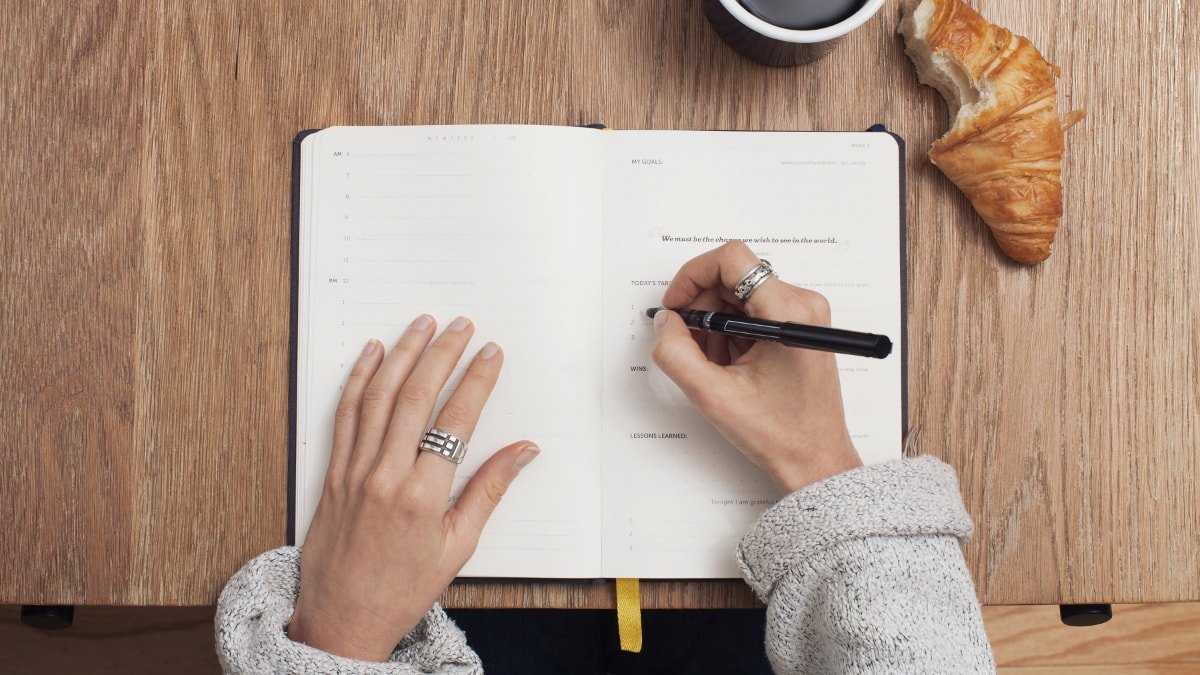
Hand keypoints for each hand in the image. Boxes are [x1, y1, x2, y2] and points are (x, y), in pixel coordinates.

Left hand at [288, 315, 539, 660]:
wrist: (343, 619)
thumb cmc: (403, 588)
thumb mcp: (458, 546)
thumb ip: (489, 490)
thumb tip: (524, 451)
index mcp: (423, 497)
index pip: (456, 421)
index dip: (476, 381)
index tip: (490, 354)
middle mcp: (386, 476)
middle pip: (416, 397)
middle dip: (441, 354)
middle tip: (460, 326)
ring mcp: (354, 471)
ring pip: (378, 397)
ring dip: (401, 354)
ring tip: (421, 325)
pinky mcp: (332, 473)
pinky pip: (345, 415)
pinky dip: (358, 379)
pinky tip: (372, 354)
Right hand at [652, 241, 861, 492]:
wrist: (815, 460)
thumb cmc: (780, 434)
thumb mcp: (713, 396)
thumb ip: (677, 353)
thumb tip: (666, 321)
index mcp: (788, 313)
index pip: (732, 259)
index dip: (693, 275)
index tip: (676, 305)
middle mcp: (802, 304)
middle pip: (733, 277)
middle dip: (702, 306)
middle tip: (689, 344)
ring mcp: (803, 314)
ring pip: (740, 294)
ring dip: (716, 323)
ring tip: (714, 364)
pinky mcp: (799, 326)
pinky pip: (753, 310)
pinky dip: (731, 332)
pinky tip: (729, 365)